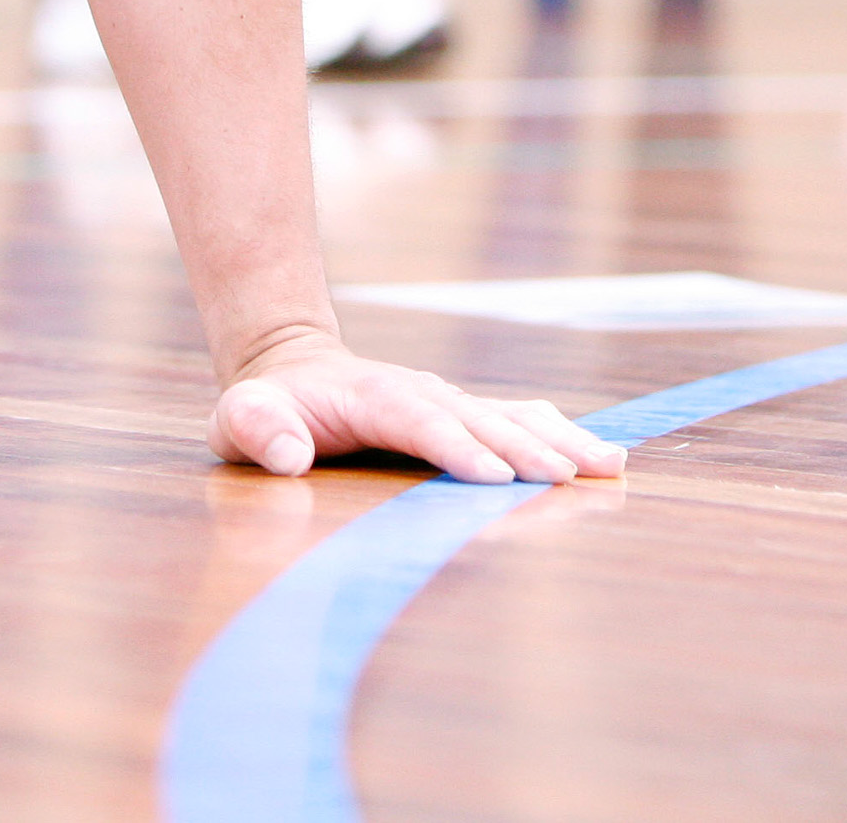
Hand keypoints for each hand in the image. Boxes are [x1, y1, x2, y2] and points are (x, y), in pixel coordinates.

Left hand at [210, 334, 625, 484]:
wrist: (287, 367)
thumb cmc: (263, 406)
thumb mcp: (239, 419)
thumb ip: (257, 430)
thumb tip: (286, 455)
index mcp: (371, 396)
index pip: (418, 422)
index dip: (455, 448)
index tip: (493, 477)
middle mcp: (419, 392)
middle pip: (478, 420)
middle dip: (522, 449)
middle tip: (566, 478)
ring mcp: (445, 400)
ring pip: (510, 418)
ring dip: (558, 441)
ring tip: (608, 463)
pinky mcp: (462, 414)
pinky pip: (517, 421)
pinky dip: (559, 435)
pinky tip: (601, 455)